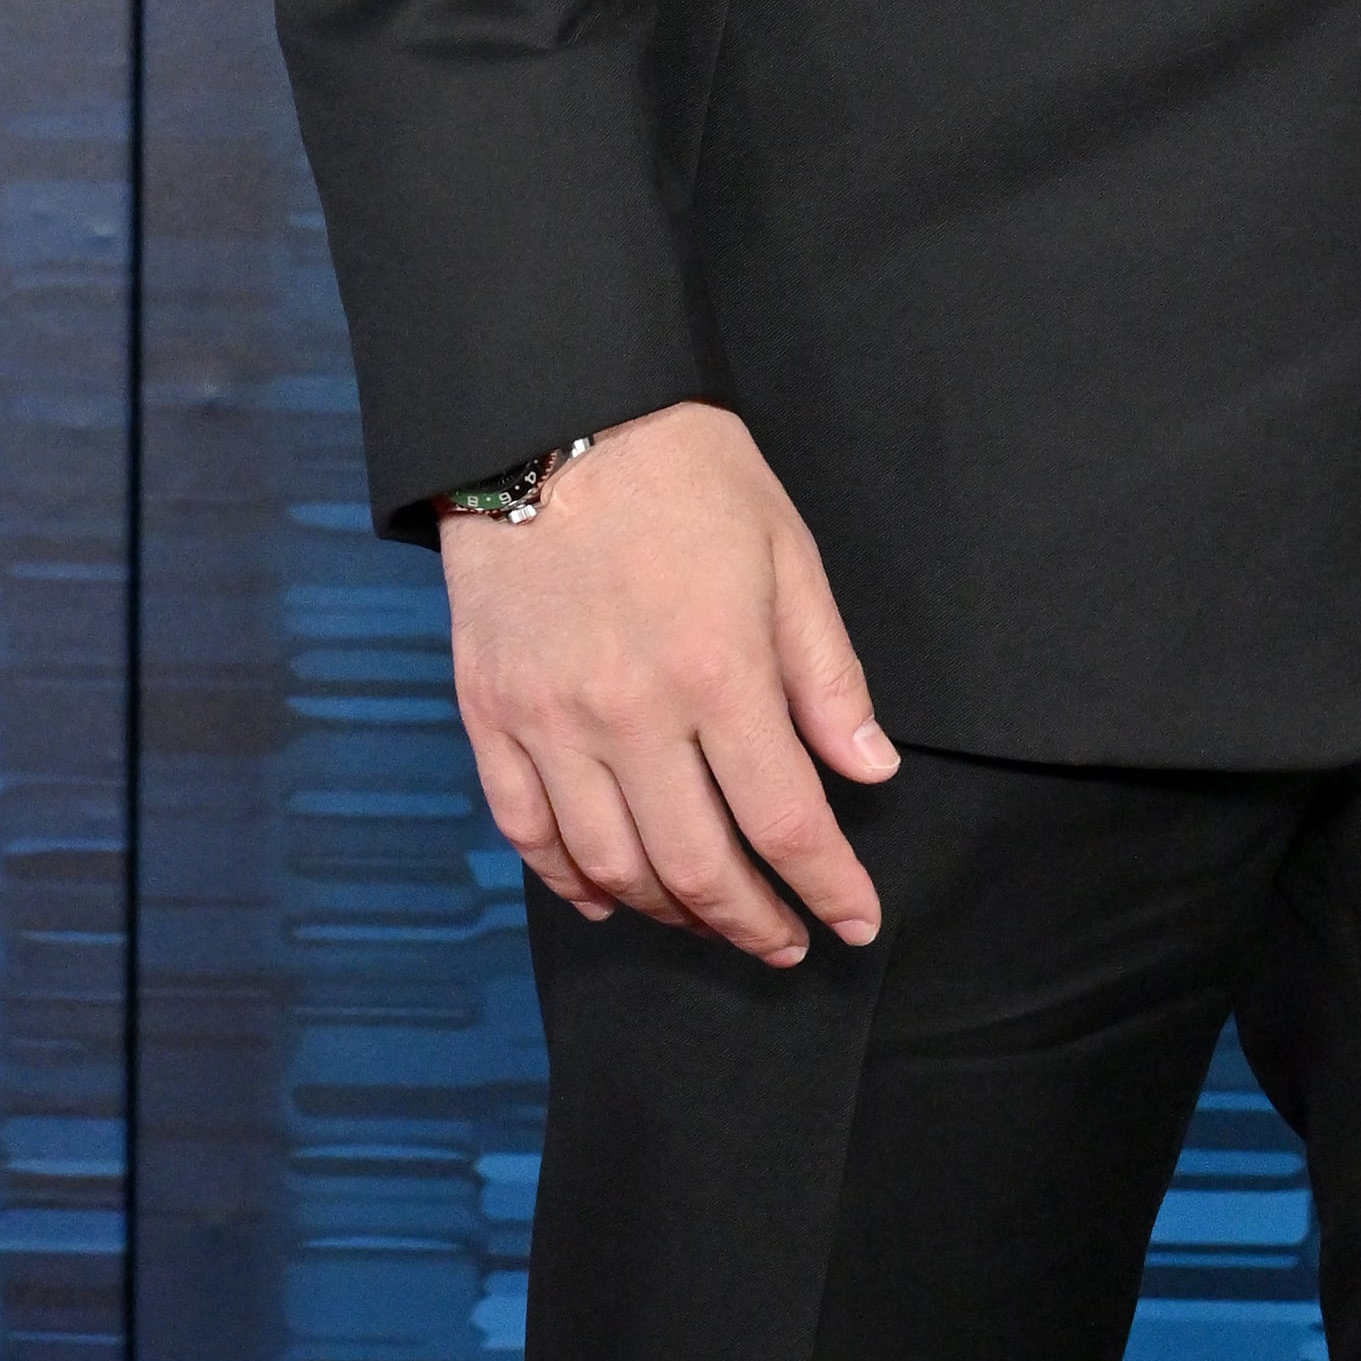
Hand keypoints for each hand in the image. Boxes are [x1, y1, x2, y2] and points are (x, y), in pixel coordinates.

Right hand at [441, 400, 896, 965]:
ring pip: (611, 866)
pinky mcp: (490, 718)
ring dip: (670, 912)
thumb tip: (870, 770)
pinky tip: (611, 897)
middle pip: (696, 865)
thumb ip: (826, 672)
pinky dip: (569, 881)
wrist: (551, 418)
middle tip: (787, 942)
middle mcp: (630, 716)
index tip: (858, 923)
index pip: (784, 819)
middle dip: (752, 921)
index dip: (828, 886)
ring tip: (712, 918)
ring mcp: (550, 723)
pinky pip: (527, 832)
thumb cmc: (686, 472)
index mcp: (718, 670)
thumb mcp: (785, 550)